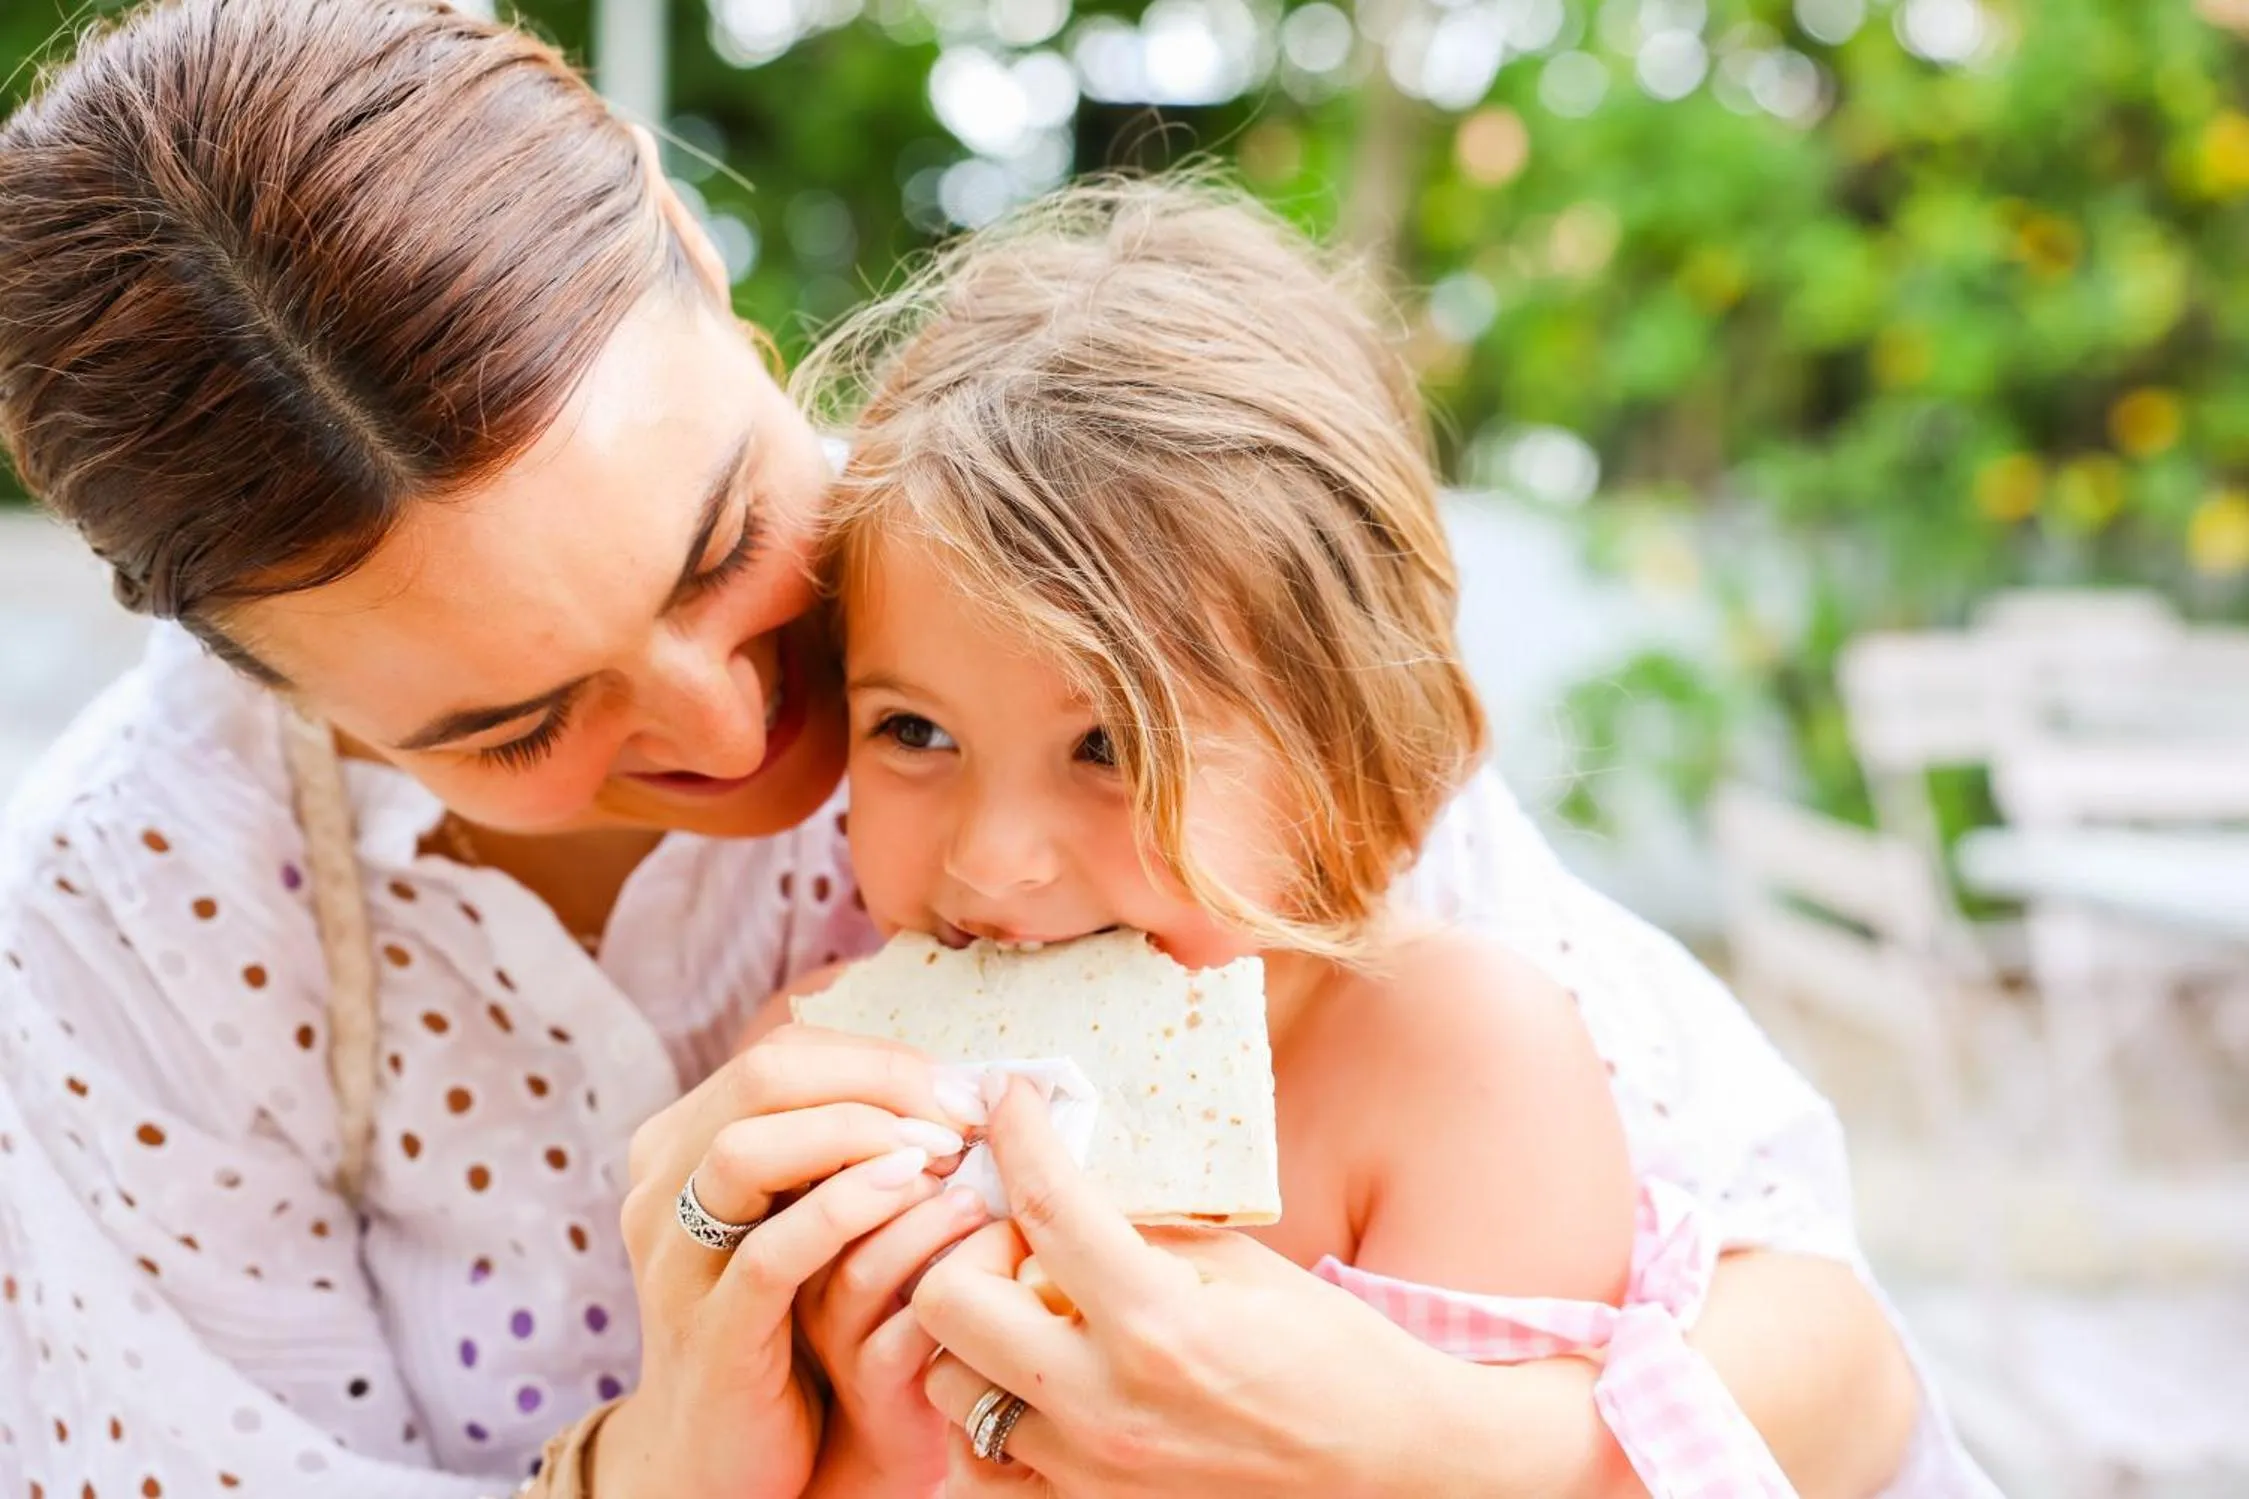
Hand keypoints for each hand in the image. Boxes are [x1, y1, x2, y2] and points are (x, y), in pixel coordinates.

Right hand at [592, 1024, 980, 1498]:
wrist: (722, 1457)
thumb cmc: (783, 1323)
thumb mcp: (796, 1220)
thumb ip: (836, 1153)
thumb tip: (945, 1087)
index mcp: (681, 1146)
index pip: (781, 1054)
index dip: (877, 1058)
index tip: (958, 1086)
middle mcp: (662, 1189)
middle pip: (761, 1077)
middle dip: (876, 1079)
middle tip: (958, 1107)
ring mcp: (675, 1261)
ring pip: (745, 1150)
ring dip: (856, 1131)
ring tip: (938, 1146)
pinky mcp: (711, 1331)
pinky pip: (769, 1252)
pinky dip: (844, 1208)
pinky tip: (908, 1191)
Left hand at [908, 1080, 1487, 1498]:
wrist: (1386, 1466)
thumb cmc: (1328, 1356)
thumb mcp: (1238, 1264)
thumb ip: (1137, 1229)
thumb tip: (1053, 1182)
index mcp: (1160, 1324)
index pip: (1046, 1206)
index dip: (1016, 1133)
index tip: (1008, 1100)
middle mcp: (1108, 1406)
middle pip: (948, 1300)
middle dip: (972, 1249)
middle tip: (1021, 1240)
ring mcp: (1089, 1475)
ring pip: (946, 1387)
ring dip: (973, 1338)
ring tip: (1031, 1317)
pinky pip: (975, 1470)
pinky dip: (986, 1422)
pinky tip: (1027, 1389)